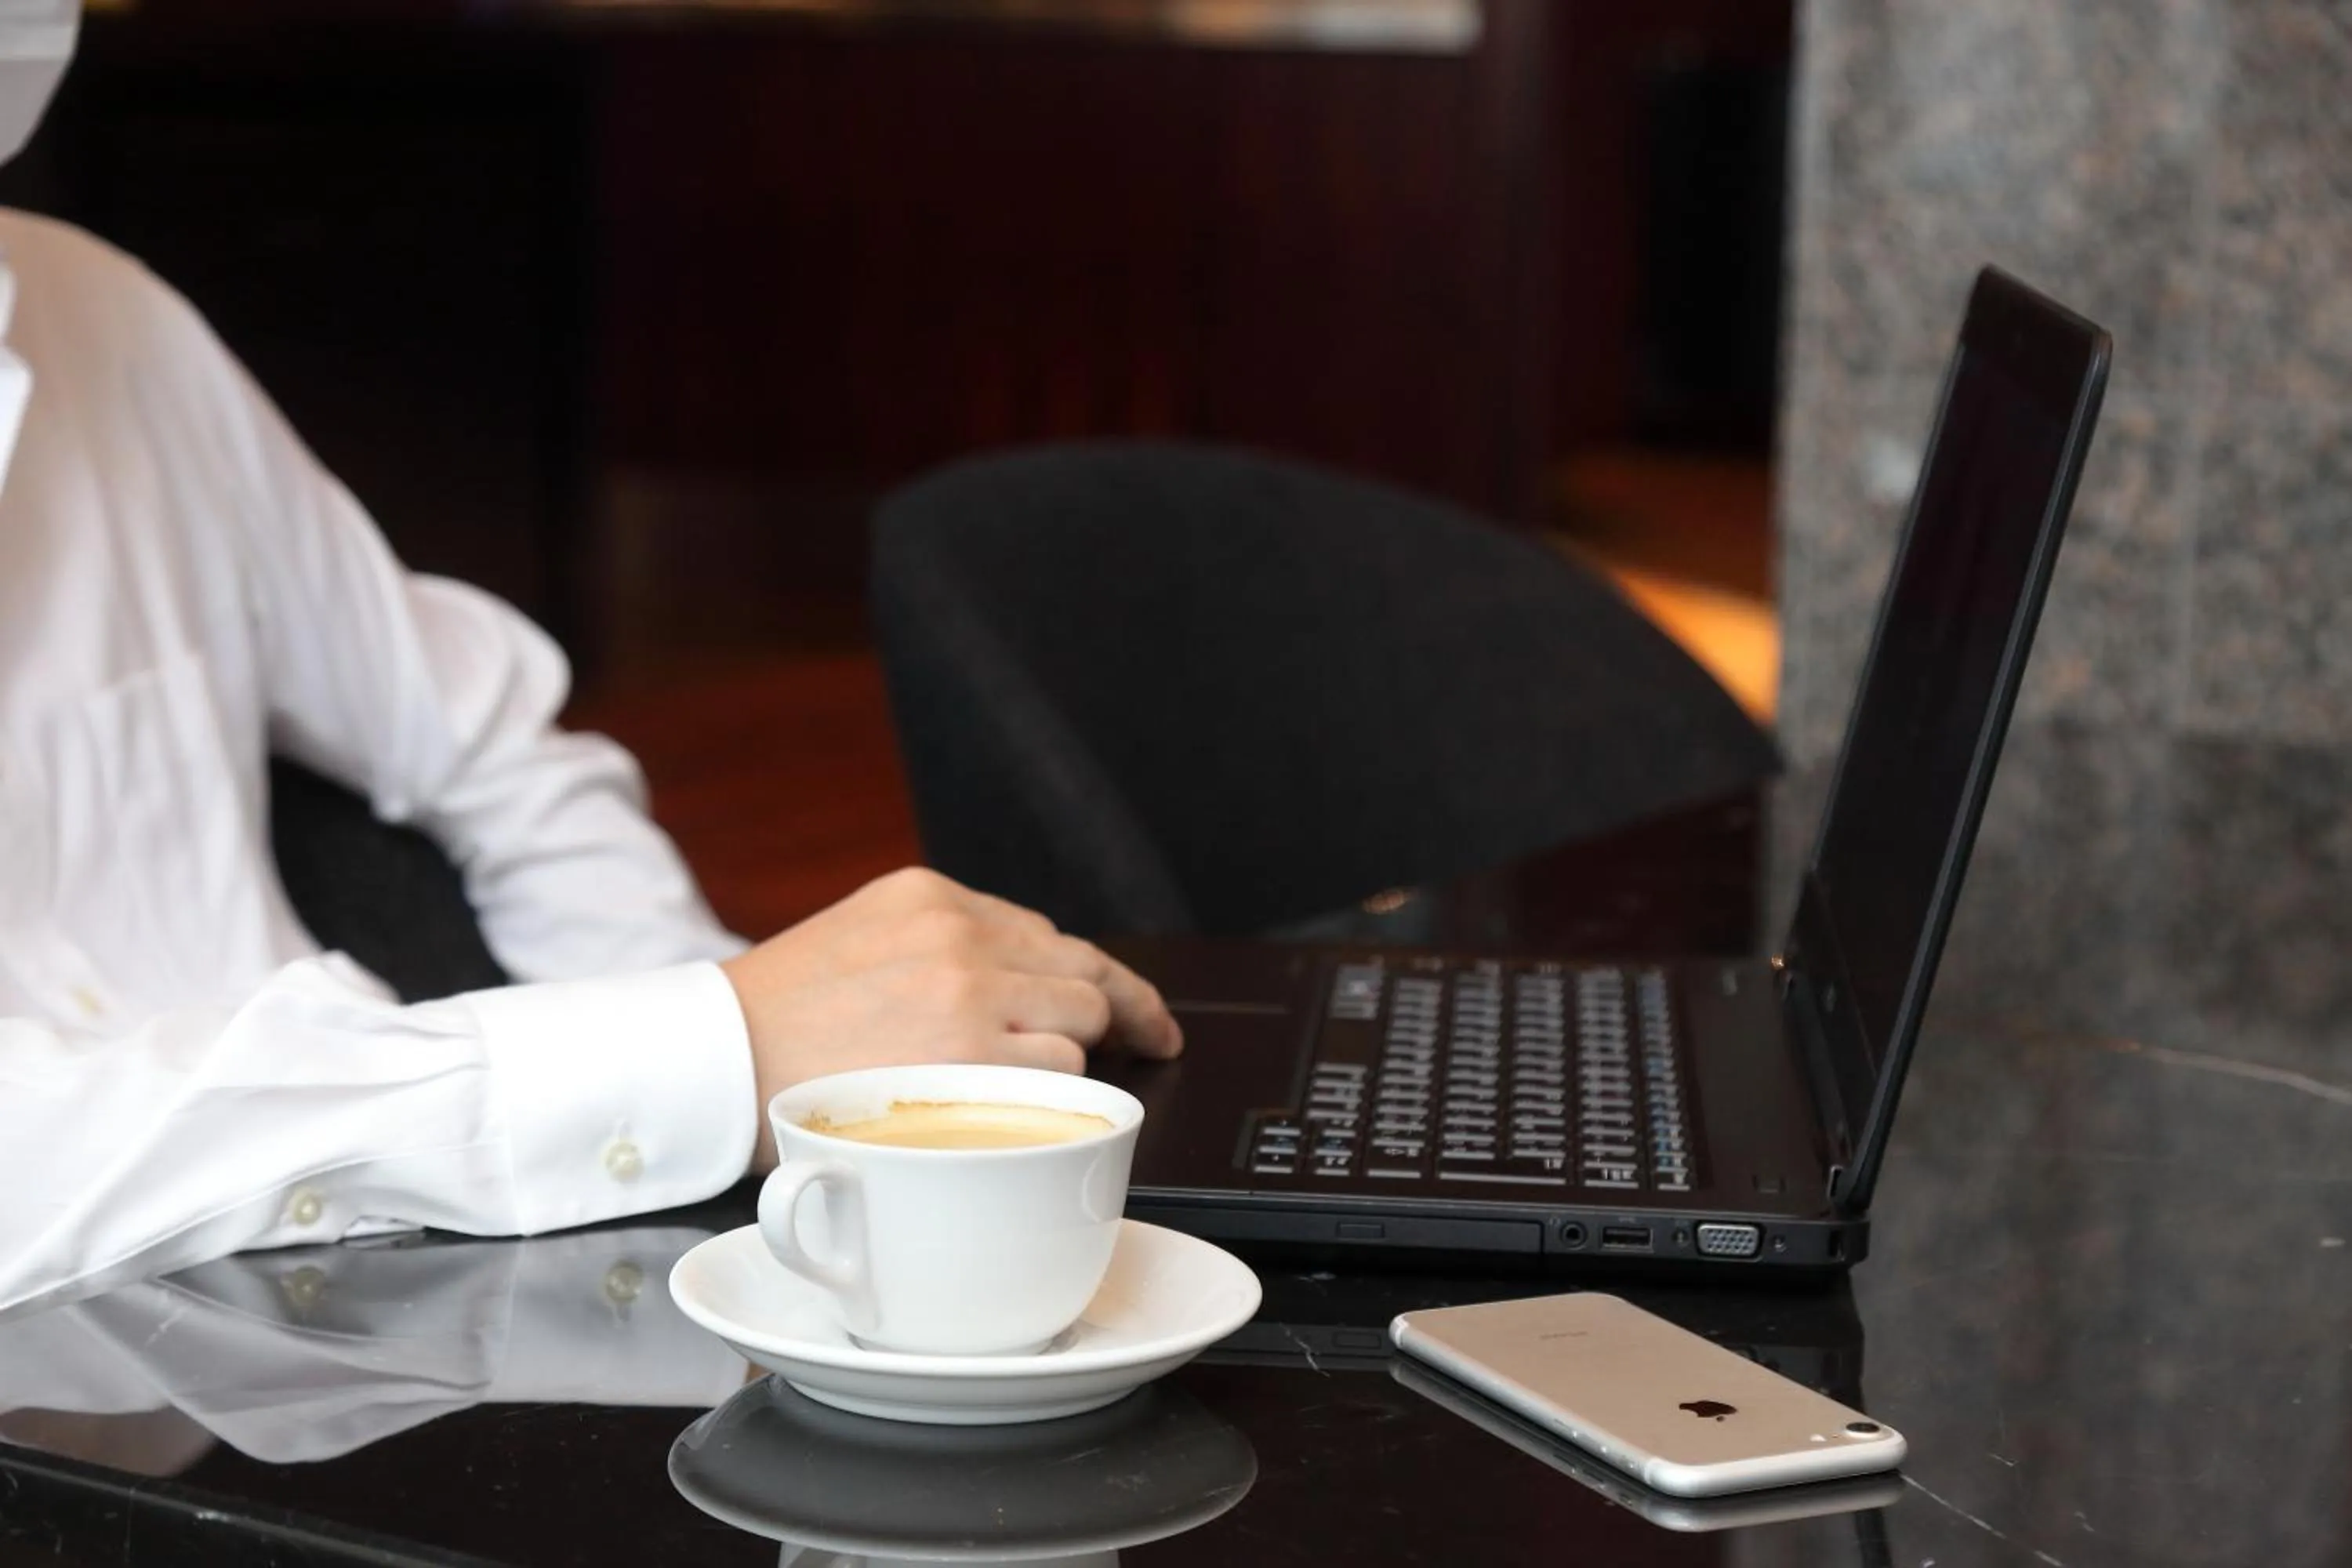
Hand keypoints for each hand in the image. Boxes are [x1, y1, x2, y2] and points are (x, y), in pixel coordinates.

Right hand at [720, 868, 1182, 1168]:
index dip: (1091, 977)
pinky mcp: (967, 1057)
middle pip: (1082, 972)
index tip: (1133, 1007)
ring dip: (1071, 1064)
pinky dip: (1051, 1100)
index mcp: (931, 896)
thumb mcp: (863, 940)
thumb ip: (941, 948)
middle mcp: (958, 933)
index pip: (1044, 934)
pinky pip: (1058, 1073)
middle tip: (1150, 1040)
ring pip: (1079, 1025)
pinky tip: (1020, 1116)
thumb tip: (1023, 982)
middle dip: (1120, 1013)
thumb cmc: (776, 1019)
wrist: (712, 1059)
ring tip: (1027, 1096)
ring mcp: (967, 992)